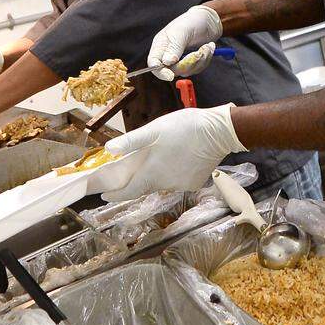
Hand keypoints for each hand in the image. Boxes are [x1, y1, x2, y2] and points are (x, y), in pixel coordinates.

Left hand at [101, 104, 246, 200]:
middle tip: (132, 168)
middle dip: (137, 180)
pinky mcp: (195, 183)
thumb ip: (131, 141)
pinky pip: (178, 180)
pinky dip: (174, 172)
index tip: (104, 197)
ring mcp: (182, 185)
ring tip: (160, 155)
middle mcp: (166, 184)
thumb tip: (108, 150)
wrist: (219, 131)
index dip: (116, 195)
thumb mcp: (154, 129)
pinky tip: (179, 157)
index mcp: (153, 173)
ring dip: (157, 173)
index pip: (129, 191)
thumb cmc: (184, 127)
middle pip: (146, 186)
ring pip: (163, 182)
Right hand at [147, 5, 221, 80]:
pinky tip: (209, 47)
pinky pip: (196, 69)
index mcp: (160, 45)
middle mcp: (168, 54)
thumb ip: (174, 47)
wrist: (210, 21)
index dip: (160, 72)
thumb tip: (167, 62)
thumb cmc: (192, 21)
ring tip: (206, 46)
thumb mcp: (182, 31)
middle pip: (172, 70)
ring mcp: (180, 59)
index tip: (170, 76)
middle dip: (188, 63)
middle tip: (199, 52)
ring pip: (186, 71)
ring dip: (200, 60)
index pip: (153, 63)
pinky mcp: (191, 62)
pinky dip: (205, 60)